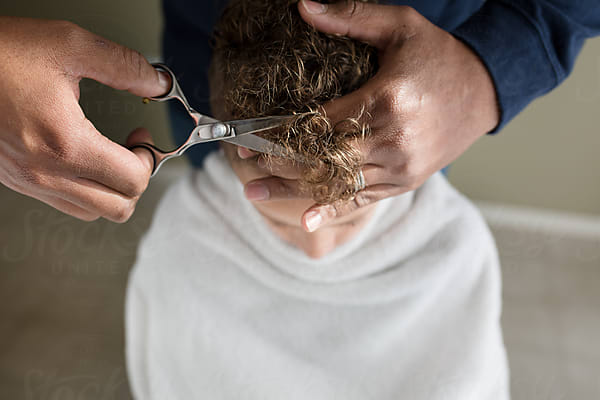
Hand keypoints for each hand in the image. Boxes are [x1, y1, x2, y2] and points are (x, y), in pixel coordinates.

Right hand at [0, 17, 168, 221]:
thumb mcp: (69, 44)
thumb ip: (123, 66)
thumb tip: (156, 82)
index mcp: (64, 144)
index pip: (132, 180)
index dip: (149, 157)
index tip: (142, 136)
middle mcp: (45, 172)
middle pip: (118, 208)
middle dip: (136, 179)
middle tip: (132, 150)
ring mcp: (28, 181)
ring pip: (92, 213)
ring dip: (112, 190)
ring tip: (110, 156)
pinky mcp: (15, 180)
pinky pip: (64, 203)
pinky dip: (86, 190)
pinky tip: (84, 160)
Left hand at [241, 0, 499, 231]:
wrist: (486, 91)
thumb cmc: (440, 56)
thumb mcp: (401, 26)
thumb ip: (352, 18)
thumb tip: (303, 7)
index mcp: (387, 100)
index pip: (320, 123)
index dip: (281, 134)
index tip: (249, 138)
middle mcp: (393, 139)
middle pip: (322, 160)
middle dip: (279, 167)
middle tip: (244, 171)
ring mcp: (401, 166)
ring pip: (337, 185)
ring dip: (293, 191)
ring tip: (255, 194)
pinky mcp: (406, 180)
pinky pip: (364, 199)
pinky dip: (333, 209)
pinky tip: (307, 220)